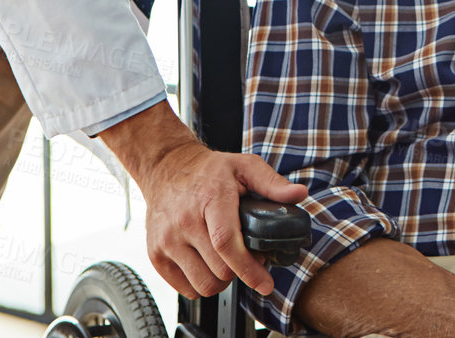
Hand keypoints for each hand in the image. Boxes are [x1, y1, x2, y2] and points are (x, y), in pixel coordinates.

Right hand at [99, 102, 306, 298]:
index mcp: (210, 200)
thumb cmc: (209, 171)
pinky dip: (200, 284)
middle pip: (219, 270)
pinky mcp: (155, 255)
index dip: (249, 268)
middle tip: (248, 258)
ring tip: (228, 262)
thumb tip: (299, 195)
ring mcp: (166, 241)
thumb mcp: (245, 166)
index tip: (265, 283)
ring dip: (221, 281)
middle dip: (241, 271)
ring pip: (203, 285)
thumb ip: (272, 183)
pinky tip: (208, 265)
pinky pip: (184, 288)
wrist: (166, 169)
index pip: (227, 243)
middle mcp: (184, 223)